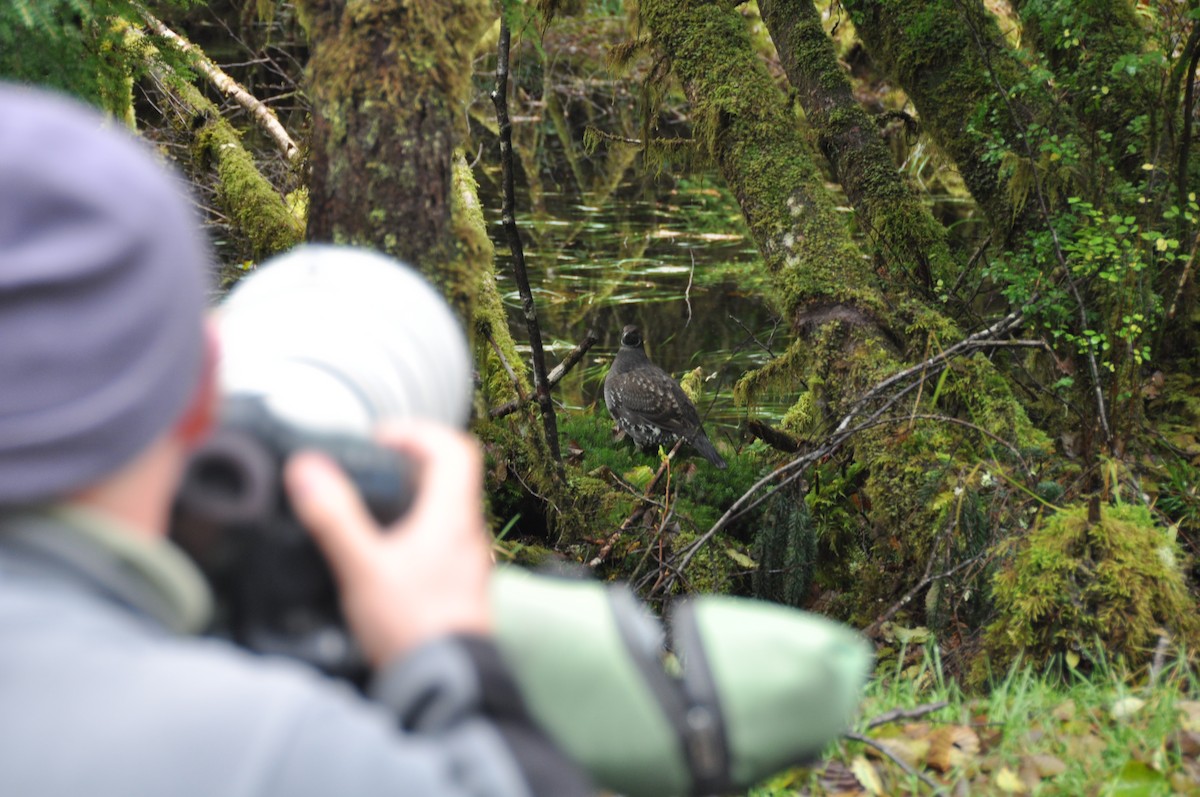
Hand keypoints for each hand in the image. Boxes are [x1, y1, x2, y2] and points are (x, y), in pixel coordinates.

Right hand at [283, 422, 492, 667]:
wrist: (445, 683)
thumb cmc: (412, 627)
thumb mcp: (362, 567)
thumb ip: (334, 517)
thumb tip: (308, 469)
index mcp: (453, 517)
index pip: (454, 448)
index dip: (418, 432)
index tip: (381, 438)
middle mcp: (467, 533)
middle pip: (453, 474)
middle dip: (412, 459)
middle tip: (374, 462)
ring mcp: (467, 559)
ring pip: (449, 507)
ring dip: (416, 493)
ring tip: (373, 501)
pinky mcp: (459, 584)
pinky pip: (443, 538)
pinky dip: (417, 526)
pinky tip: (385, 548)